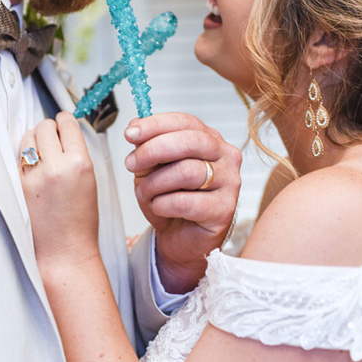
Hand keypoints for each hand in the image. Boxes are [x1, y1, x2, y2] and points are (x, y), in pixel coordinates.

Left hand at [19, 113, 100, 276]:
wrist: (65, 249)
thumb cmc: (80, 218)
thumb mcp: (90, 179)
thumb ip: (77, 153)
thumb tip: (64, 132)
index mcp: (79, 163)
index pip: (67, 124)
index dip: (65, 120)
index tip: (63, 121)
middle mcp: (56, 166)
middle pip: (45, 126)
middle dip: (49, 128)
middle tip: (53, 136)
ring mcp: (34, 175)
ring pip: (28, 137)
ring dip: (35, 138)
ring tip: (42, 149)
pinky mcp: (19, 184)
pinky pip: (20, 157)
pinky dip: (26, 156)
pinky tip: (34, 165)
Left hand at [124, 113, 241, 293]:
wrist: (180, 239)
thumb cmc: (170, 201)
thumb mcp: (152, 169)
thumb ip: (147, 146)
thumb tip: (135, 125)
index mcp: (210, 139)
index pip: (185, 122)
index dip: (156, 125)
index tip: (130, 134)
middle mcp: (226, 156)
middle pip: (190, 141)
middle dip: (153, 150)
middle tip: (131, 164)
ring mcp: (230, 182)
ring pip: (187, 171)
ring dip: (155, 183)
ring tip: (145, 193)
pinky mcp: (225, 209)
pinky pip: (187, 202)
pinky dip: (163, 204)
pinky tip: (159, 208)